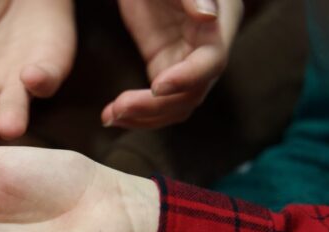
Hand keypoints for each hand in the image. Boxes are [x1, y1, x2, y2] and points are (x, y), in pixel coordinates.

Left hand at [103, 0, 243, 128]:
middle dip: (155, 106)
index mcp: (218, 23)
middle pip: (191, 93)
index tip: (157, 86)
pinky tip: (111, 114)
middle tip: (117, 109)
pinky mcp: (164, 66)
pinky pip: (157, 100)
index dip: (188, 78)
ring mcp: (185, 61)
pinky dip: (136, 111)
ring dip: (143, 116)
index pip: (212, 63)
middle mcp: (206, 49)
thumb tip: (208, 17)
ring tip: (110, 116)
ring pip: (174, 105)